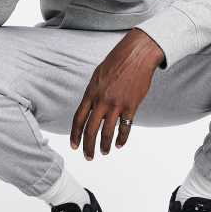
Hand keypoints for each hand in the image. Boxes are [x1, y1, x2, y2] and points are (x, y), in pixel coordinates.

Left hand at [70, 28, 164, 159]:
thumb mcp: (97, 75)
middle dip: (87, 146)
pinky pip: (125, 127)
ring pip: (107, 132)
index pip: (79, 119)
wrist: (136, 55)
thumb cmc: (117, 61)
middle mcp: (101, 101)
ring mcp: (116, 104)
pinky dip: (122, 138)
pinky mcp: (131, 105)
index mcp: (91, 93)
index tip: (74, 145)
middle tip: (88, 156)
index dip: (75, 134)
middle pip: (91, 130)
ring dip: (105, 145)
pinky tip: (119, 144)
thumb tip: (90, 106)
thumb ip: (93, 93)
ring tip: (104, 152)